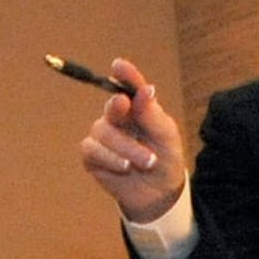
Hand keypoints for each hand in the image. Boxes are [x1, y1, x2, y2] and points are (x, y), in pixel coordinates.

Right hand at [75, 59, 185, 224]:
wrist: (158, 193)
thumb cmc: (165, 159)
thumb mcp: (166, 136)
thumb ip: (153, 114)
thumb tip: (146, 89)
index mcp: (136, 108)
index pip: (128, 87)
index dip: (124, 75)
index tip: (119, 65)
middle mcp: (116, 118)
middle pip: (112, 107)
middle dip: (119, 109)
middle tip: (125, 106)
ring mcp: (102, 136)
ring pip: (103, 132)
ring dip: (126, 147)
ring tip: (147, 162)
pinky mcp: (92, 156)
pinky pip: (92, 150)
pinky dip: (110, 159)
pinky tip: (125, 167)